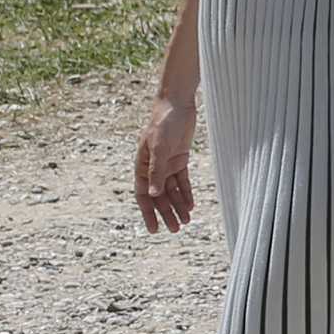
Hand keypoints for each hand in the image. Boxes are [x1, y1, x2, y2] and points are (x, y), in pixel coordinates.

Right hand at [134, 97, 196, 232]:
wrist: (177, 104)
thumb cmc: (163, 123)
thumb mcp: (159, 147)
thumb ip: (156, 171)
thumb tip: (152, 194)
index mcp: (141, 165)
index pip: (143, 195)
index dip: (148, 213)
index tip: (154, 229)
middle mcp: (153, 167)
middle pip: (159, 196)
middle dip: (166, 213)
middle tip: (175, 229)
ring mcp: (167, 164)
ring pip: (172, 191)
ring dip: (178, 206)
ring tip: (186, 221)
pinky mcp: (180, 159)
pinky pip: (182, 181)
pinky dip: (186, 193)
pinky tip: (191, 205)